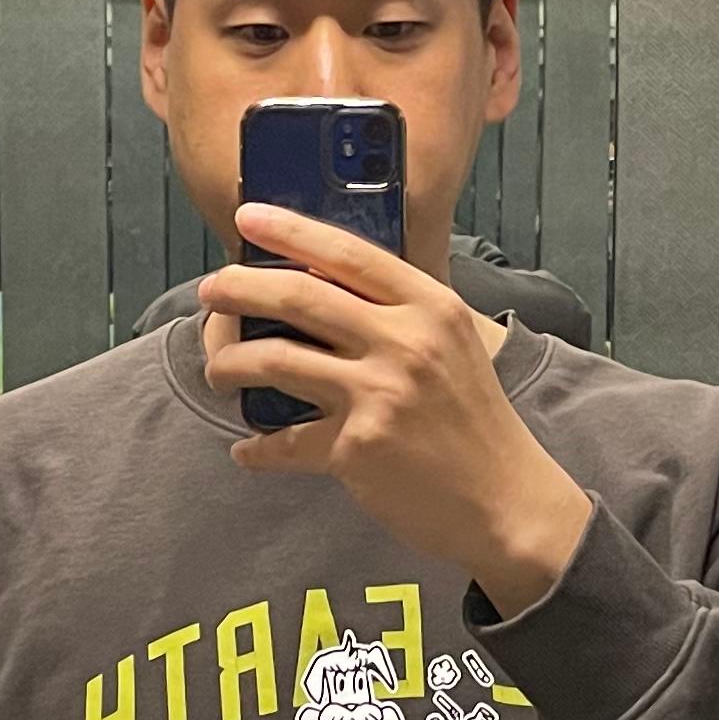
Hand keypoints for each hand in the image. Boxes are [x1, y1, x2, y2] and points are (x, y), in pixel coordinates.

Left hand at [201, 207, 593, 612]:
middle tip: (211, 292)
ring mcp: (379, 394)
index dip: (291, 231)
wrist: (507, 502)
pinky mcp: (357, 447)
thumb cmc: (476, 424)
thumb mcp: (455, 347)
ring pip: (276, 361)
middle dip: (240, 289)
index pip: (349, 254)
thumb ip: (402, 315)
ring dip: (231, 364)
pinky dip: (257, 448)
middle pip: (299, 297)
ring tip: (219, 371)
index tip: (249, 217)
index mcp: (431, 307)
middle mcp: (405, 342)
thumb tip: (327, 288)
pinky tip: (247, 451)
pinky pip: (284, 440)